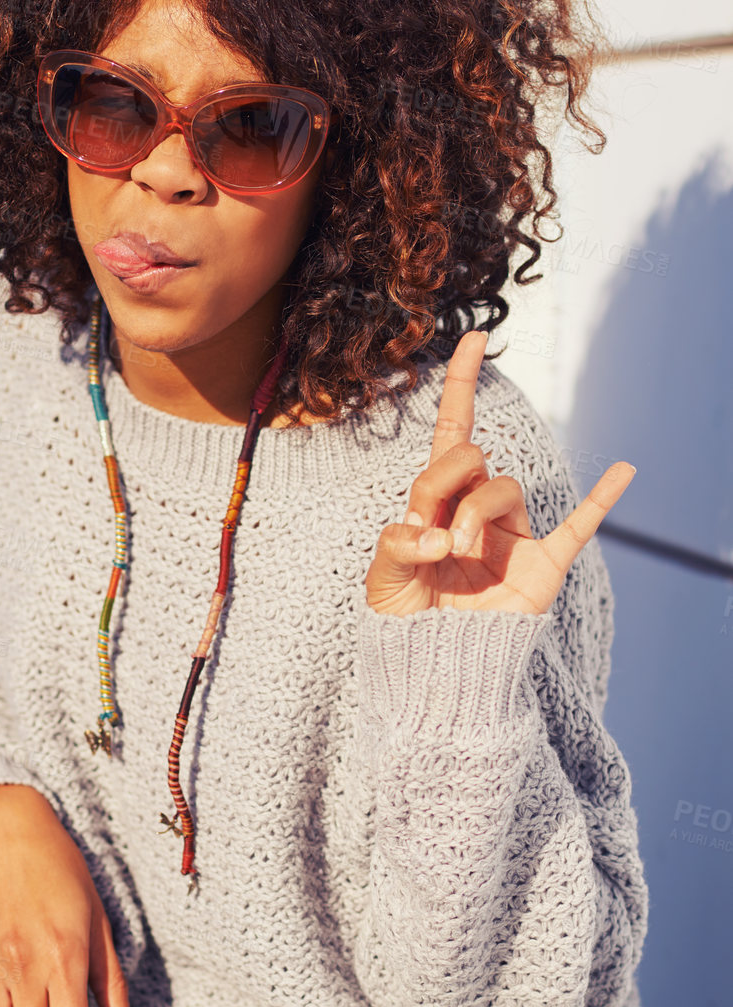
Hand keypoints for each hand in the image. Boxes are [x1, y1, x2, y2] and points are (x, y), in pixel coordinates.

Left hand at [365, 328, 635, 616]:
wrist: (432, 668)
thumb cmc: (405, 620)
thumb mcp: (382, 579)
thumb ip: (396, 547)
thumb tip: (435, 535)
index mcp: (438, 502)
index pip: (452, 432)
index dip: (460, 384)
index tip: (473, 339)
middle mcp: (477, 508)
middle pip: (469, 457)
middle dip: (441, 486)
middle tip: (428, 534)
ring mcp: (513, 535)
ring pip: (503, 488)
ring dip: (473, 515)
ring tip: (456, 556)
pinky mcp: (541, 564)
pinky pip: (579, 524)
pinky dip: (603, 498)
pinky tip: (625, 470)